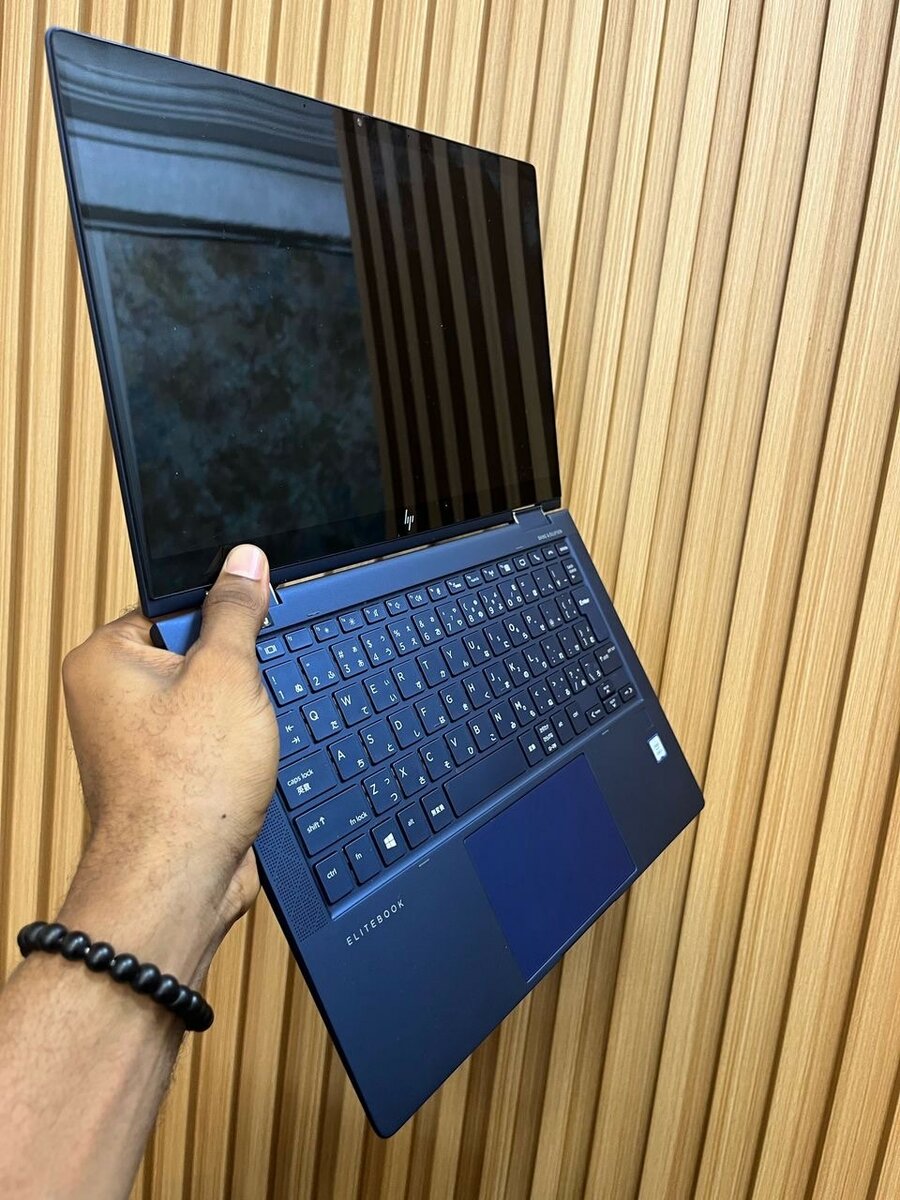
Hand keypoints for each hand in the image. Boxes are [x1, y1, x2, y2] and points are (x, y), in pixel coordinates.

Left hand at [60, 544, 277, 976]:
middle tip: (246, 694)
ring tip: (241, 736)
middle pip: (196, 651)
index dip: (223, 616)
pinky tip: (245, 762)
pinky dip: (237, 744)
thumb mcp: (227, 674)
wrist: (180, 879)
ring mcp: (136, 739)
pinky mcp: (165, 772)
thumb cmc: (185, 787)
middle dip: (237, 671)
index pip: (174, 605)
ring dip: (242, 712)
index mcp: (106, 658)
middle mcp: (111, 697)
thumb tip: (244, 561)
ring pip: (210, 698)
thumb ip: (237, 611)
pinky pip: (210, 737)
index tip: (253, 627)